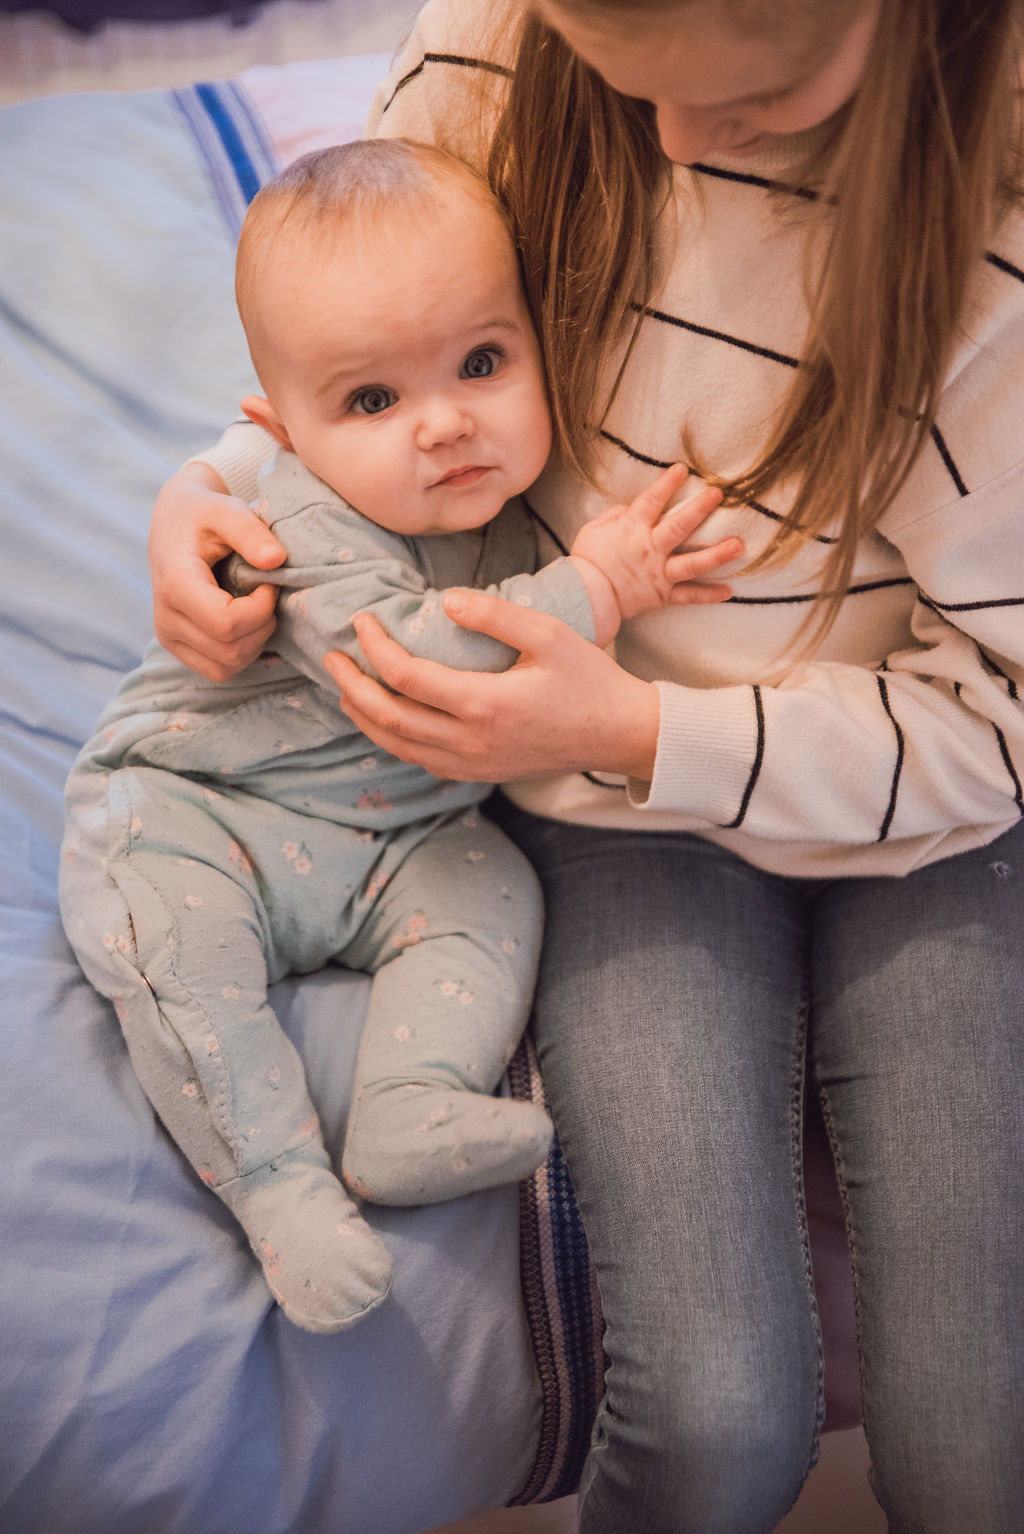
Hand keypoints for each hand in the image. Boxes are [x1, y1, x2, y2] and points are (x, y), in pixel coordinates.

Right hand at [149, 462, 285, 680]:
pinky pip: (219, 670)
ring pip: (226, 666)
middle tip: (267, 594)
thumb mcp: (226, 509)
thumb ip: (250, 531)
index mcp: (175, 584)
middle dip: (262, 626)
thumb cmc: (203, 513)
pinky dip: (242, 653)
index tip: (270, 583)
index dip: (260, 609)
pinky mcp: (177, 646)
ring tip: (256, 607)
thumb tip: (277, 560)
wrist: (174, 521)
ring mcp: (168, 636)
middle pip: (230, 650)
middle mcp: (165, 618)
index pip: (226, 624)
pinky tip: (247, 623)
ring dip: (254, 642)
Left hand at [324, 592, 661, 782]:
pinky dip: (391, 739)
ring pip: (398, 746)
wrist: (619, 734)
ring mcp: (472, 764)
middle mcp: (470, 742)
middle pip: (389, 718)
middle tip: (332, 657)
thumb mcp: (548, 635)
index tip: (362, 620)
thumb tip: (446, 602)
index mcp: (484, 705)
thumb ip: (495, 615)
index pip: (406, 677)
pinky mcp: (478, 773)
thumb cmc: (588, 679)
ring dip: (364, 716)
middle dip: (352, 687)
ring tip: (345, 688)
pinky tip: (384, 718)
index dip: (375, 647)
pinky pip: (419, 760)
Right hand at [569, 463, 740, 645]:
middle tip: (718, 494)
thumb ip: (618, 514)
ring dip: (717, 554)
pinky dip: (708, 595)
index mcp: (632, 529)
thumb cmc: (587, 560)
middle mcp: (650, 549)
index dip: (667, 483)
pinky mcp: (662, 595)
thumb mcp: (595, 528)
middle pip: (679, 527)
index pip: (652, 500)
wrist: (583, 597)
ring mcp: (658, 573)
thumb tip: (634, 507)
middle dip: (700, 509)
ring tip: (739, 545)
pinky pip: (688, 596)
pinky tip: (729, 591)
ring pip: (692, 563)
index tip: (683, 469)